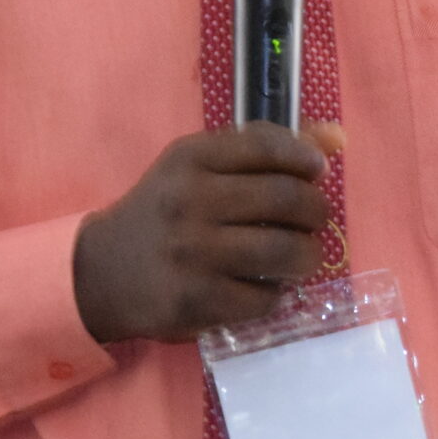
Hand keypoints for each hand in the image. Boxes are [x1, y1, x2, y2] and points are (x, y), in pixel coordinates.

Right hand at [72, 121, 343, 344]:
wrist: (100, 273)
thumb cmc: (162, 213)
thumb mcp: (198, 167)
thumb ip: (263, 148)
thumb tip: (337, 138)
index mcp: (190, 158)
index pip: (267, 146)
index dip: (306, 158)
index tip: (317, 172)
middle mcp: (191, 200)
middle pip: (286, 198)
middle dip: (315, 211)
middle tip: (313, 221)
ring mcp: (193, 253)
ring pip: (284, 251)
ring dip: (308, 255)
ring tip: (303, 256)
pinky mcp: (196, 300)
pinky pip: (264, 297)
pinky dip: (277, 293)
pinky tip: (267, 286)